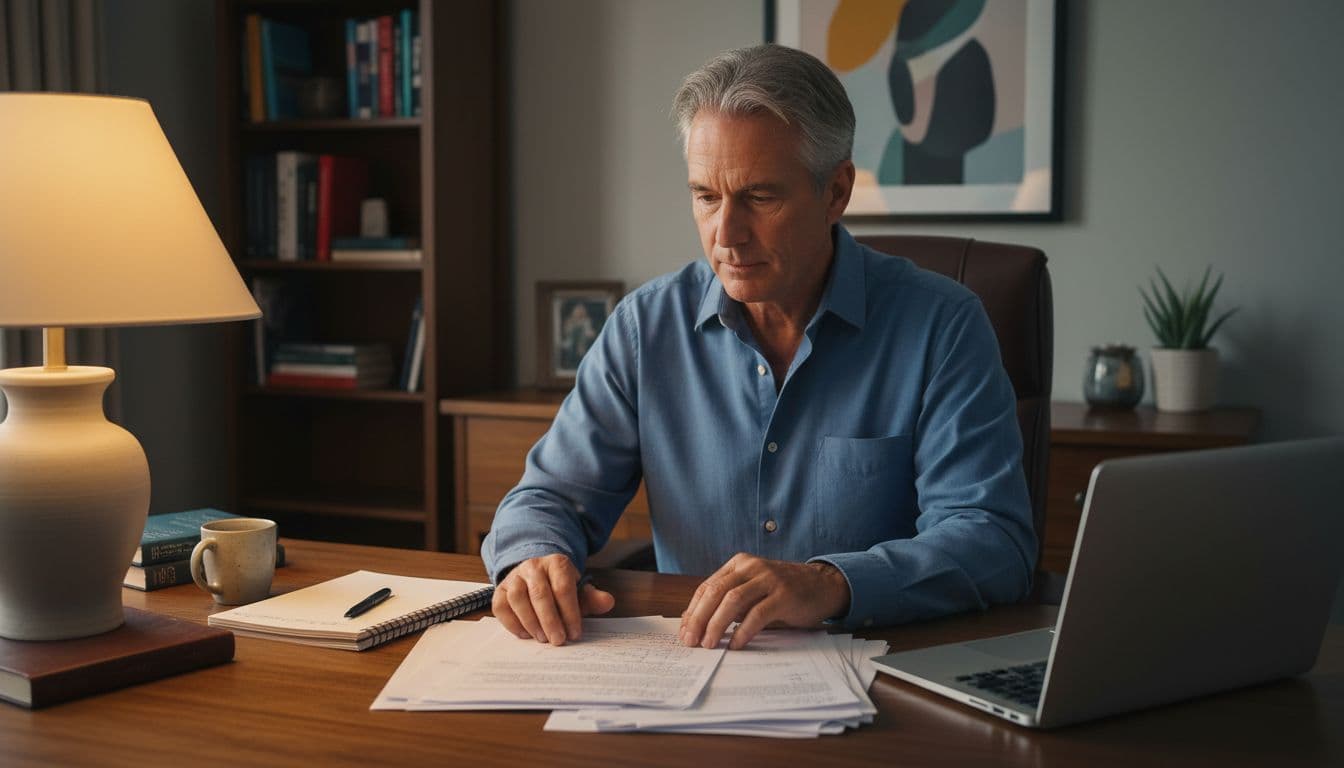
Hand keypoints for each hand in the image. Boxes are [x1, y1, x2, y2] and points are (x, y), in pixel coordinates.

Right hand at [491, 553, 614, 645]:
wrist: (537, 579)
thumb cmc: (561, 590)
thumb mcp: (579, 592)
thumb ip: (593, 599)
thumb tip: (608, 602)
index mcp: (557, 563)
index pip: (563, 587)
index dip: (570, 612)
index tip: (575, 634)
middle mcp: (533, 566)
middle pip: (540, 594)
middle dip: (550, 620)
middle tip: (558, 641)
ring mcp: (514, 577)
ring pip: (517, 598)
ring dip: (530, 622)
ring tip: (542, 639)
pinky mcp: (500, 590)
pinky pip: (501, 606)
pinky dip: (511, 623)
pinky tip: (525, 635)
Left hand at [679, 554, 849, 649]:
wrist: (823, 585)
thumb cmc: (783, 592)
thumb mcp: (752, 590)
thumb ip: (728, 601)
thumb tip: (694, 623)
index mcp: (739, 564)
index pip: (707, 587)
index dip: (693, 611)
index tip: (684, 633)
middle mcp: (751, 567)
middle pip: (716, 592)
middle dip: (699, 619)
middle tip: (691, 642)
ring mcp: (769, 579)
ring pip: (733, 600)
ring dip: (717, 625)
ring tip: (709, 644)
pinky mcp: (784, 595)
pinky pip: (758, 613)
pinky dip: (743, 631)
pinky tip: (736, 644)